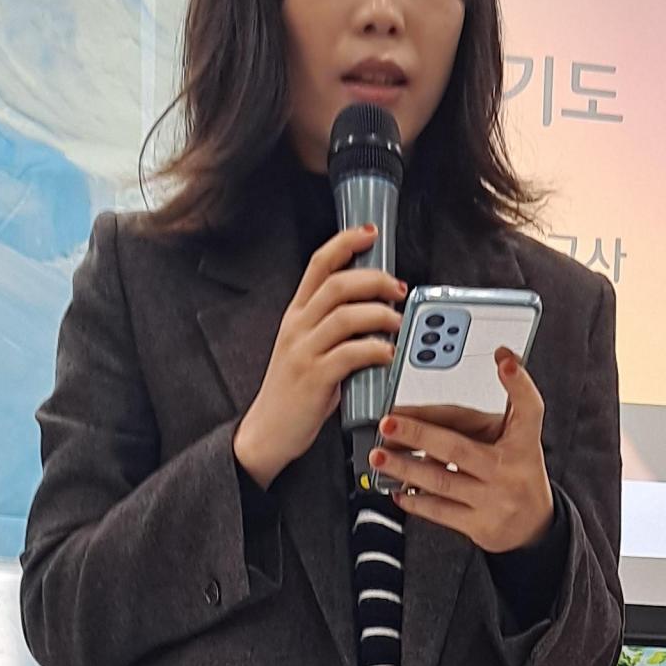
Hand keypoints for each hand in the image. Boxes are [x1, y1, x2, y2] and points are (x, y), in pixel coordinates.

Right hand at [233, 223, 405, 485]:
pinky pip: (351, 354)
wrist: (267, 432)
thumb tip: (377, 307)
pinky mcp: (315, 378)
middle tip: (398, 288)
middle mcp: (297, 326)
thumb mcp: (306, 348)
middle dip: (375, 280)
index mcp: (296, 314)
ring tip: (397, 323)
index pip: (318, 264)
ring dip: (380, 315)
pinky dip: (376, 350)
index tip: (370, 234)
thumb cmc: (295, 391)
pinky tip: (388, 354)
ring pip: (346, 315)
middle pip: (338, 284)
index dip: (345, 243)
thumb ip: (333, 327)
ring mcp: (304, 351)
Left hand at [370, 348, 554, 553]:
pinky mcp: (480, 525)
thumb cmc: (519, 472)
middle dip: (418, 434)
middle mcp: (509, 470)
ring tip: (379, 456)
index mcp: (524, 442)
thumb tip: (489, 367)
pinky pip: (440, 512)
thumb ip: (503, 406)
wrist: (534, 525)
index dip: (518, 383)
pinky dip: (415, 500)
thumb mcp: (520, 438)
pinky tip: (397, 488)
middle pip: (458, 448)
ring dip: (405, 467)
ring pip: (441, 481)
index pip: (527, 409)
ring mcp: (493, 500)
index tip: (503, 360)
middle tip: (387, 423)